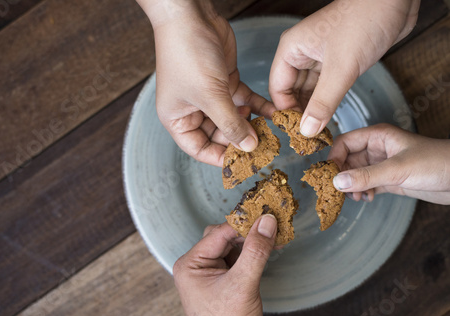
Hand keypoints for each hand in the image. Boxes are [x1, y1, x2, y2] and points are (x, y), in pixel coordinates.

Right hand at [137, 0, 274, 165]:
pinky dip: (257, 106)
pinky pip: (243, 100)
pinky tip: (273, 113)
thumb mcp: (210, 96)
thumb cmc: (187, 55)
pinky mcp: (225, 82)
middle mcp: (193, 110)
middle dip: (240, 139)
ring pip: (233, 118)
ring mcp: (210, 96)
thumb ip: (230, 124)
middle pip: (219, 135)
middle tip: (263, 145)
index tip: (242, 162)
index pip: (199, 148)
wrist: (190, 16)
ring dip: (251, 123)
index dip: (219, 157)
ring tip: (272, 130)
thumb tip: (248, 147)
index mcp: (177, 119)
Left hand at [173, 215, 277, 315]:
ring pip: (232, 246)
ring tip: (274, 237)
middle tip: (272, 224)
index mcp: (190, 264)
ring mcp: (209, 273)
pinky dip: (252, 254)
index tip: (267, 213)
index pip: (219, 234)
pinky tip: (269, 249)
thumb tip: (267, 222)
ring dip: (252, 242)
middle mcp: (196, 266)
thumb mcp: (243, 285)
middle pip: (224, 237)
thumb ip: (255, 252)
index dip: (243, 223)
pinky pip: (237, 259)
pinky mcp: (222, 280)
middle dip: (248, 232)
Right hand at [269, 0, 419, 136]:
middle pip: (291, 91)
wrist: (395, 1)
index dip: (286, 112)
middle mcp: (301, 53)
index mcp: (291, 49)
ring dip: (313, 110)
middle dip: (299, 114)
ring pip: (308, 91)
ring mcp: (319, 57)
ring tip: (317, 132)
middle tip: (307, 138)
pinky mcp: (337, 61)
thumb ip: (323, 102)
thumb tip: (307, 130)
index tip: (297, 133)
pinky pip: (324, 88)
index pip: (278, 89)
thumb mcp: (341, 68)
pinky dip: (326, 103)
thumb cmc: (365, 20)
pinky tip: (328, 118)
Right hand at [328, 123, 449, 204]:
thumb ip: (366, 176)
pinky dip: (363, 192)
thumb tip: (337, 182)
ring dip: (352, 186)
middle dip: (342, 176)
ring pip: (356, 174)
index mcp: (378, 136)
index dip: (334, 158)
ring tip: (356, 197)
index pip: (345, 143)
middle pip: (347, 160)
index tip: (329, 175)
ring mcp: (383, 164)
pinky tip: (367, 198)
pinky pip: (367, 184)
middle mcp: (378, 149)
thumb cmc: (437, 163)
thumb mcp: (398, 169)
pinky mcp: (390, 179)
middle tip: (340, 192)